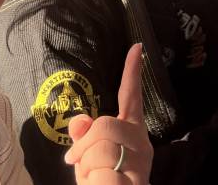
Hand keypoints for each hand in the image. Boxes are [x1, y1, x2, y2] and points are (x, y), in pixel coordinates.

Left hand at [66, 44, 152, 184]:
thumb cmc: (103, 183)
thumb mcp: (87, 158)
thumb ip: (83, 137)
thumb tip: (78, 120)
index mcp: (131, 132)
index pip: (131, 96)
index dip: (132, 71)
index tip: (136, 46)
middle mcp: (141, 143)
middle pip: (105, 125)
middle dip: (83, 145)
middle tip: (75, 163)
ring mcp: (141, 161)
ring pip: (101, 148)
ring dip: (85, 166)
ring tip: (93, 179)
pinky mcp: (137, 178)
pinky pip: (104, 171)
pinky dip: (92, 180)